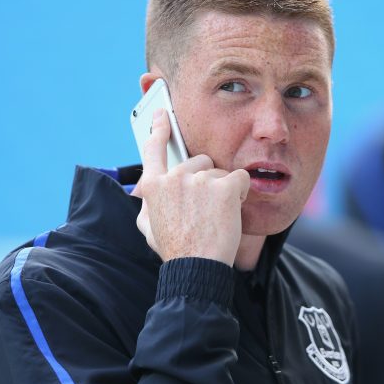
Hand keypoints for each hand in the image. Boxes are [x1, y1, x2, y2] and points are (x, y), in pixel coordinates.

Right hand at [132, 109, 249, 265]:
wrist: (198, 268)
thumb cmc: (175, 250)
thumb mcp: (148, 228)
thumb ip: (146, 204)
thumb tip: (143, 191)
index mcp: (154, 187)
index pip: (153, 149)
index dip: (158, 129)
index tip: (162, 115)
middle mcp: (174, 178)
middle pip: (197, 162)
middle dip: (206, 179)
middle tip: (205, 208)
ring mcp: (199, 180)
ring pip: (219, 172)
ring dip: (222, 190)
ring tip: (216, 216)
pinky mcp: (224, 187)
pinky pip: (239, 178)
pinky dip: (240, 192)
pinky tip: (232, 211)